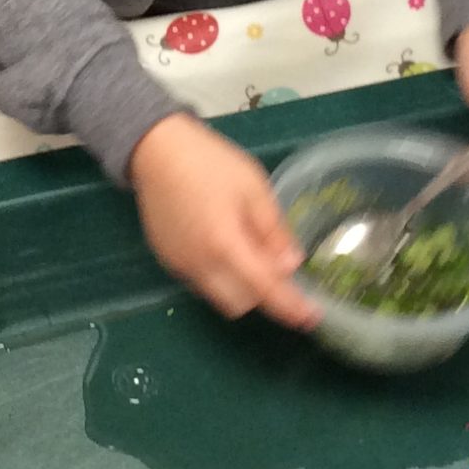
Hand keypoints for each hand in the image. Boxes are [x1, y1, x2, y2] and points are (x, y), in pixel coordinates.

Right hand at [131, 114, 318, 327]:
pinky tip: (224, 246)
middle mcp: (199, 264)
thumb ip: (273, 231)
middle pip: (239, 304)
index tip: (312, 317)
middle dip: (263, 297)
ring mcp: (179, 265)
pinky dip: (220, 276)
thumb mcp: (254, 188)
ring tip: (251, 254)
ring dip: (241, 288)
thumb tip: (291, 266)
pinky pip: (201, 283)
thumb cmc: (210, 162)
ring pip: (218, 297)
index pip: (264, 289)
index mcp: (224, 244)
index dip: (290, 307)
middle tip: (281, 275)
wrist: (157, 150)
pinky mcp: (167, 260)